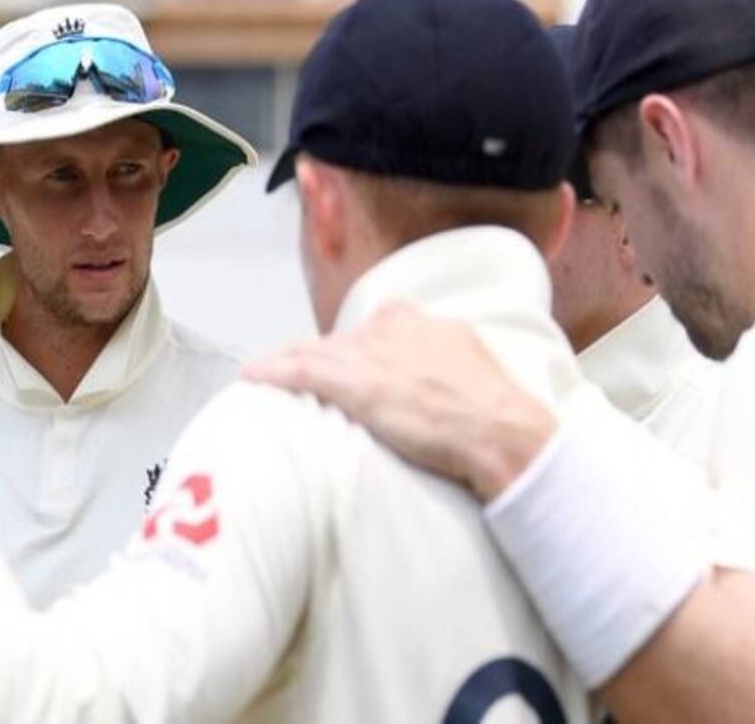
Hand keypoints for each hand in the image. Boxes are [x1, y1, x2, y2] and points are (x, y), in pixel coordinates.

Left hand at [242, 301, 556, 499]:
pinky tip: (251, 377)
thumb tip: (429, 383)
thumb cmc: (493, 414)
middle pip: (336, 342)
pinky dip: (272, 371)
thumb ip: (439, 365)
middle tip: (293, 376)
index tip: (337, 365)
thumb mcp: (468, 370)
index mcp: (420, 323)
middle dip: (314, 358)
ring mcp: (370, 354)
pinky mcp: (354, 382)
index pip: (369, 333)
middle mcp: (390, 328)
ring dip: (285, 365)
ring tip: (263, 375)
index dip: (349, 352)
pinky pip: (300, 370)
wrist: (503, 432)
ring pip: (312, 353)